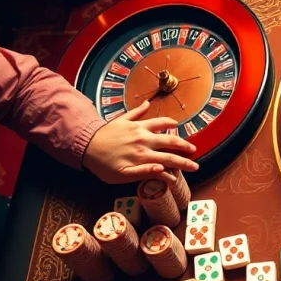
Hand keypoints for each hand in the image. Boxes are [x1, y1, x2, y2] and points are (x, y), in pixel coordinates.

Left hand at [82, 100, 199, 183]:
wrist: (84, 146)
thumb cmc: (103, 165)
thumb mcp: (124, 176)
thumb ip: (145, 172)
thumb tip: (164, 170)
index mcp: (144, 155)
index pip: (171, 159)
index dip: (185, 163)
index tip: (195, 166)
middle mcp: (144, 140)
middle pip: (170, 142)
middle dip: (185, 146)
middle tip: (193, 150)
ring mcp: (136, 128)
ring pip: (159, 124)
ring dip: (170, 125)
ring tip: (177, 127)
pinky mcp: (125, 120)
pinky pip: (136, 112)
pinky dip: (143, 108)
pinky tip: (148, 105)